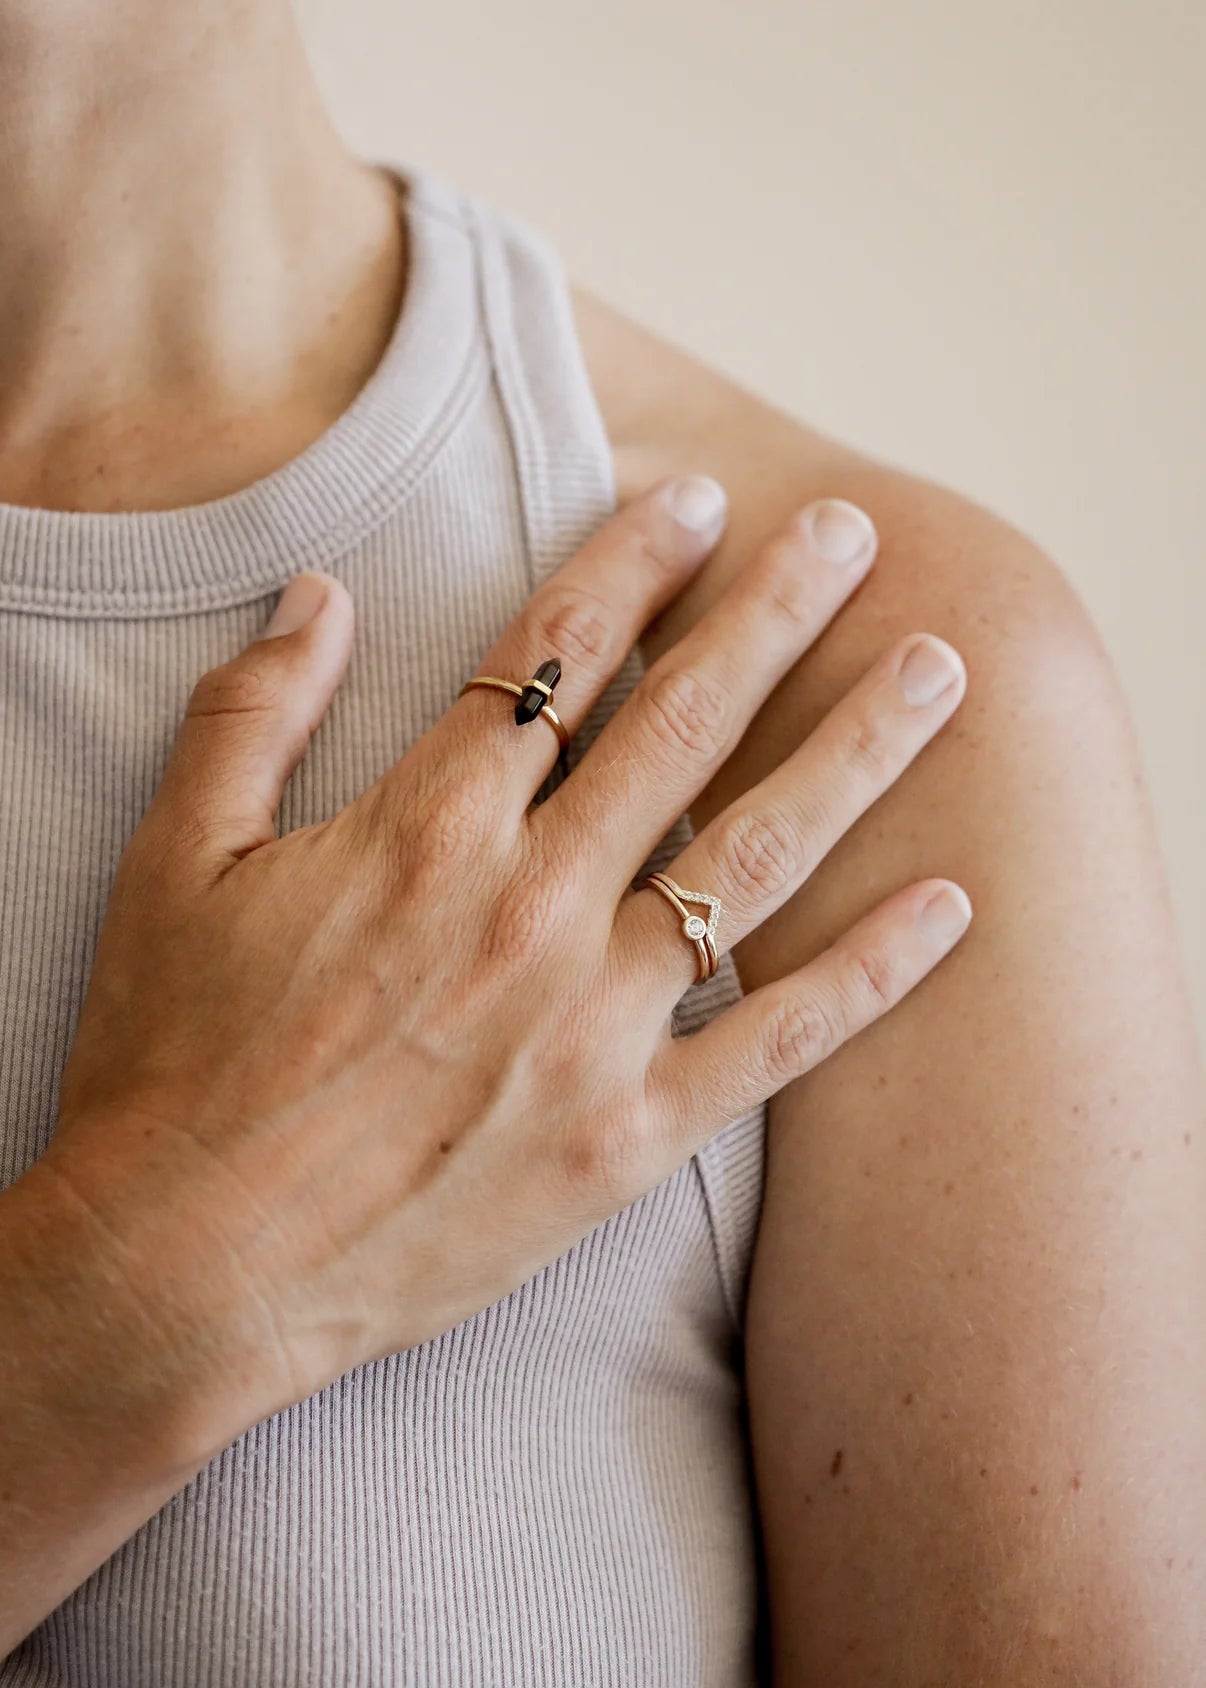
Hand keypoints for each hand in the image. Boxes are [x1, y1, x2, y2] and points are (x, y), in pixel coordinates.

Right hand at [43, 476, 969, 1454]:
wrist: (187, 1267)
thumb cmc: (173, 1064)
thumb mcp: (177, 861)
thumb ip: (253, 711)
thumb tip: (323, 591)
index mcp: (426, 830)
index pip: (555, 656)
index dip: (631, 562)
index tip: (698, 499)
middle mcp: (531, 906)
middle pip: (682, 725)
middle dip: (775, 613)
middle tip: (852, 533)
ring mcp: (593, 1024)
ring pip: (754, 857)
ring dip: (854, 752)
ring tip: (941, 673)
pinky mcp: (628, 1135)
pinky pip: (777, 1042)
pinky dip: (870, 973)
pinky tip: (949, 904)